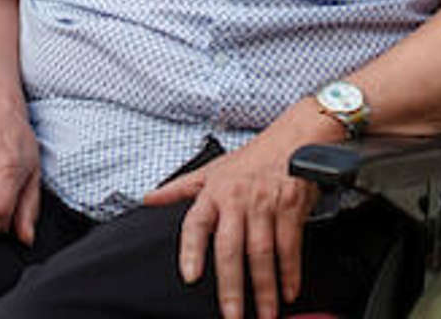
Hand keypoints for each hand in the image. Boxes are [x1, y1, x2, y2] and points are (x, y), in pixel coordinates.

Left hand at [142, 137, 316, 318]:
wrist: (292, 139)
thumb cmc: (249, 159)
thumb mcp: (210, 170)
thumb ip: (179, 189)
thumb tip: (148, 199)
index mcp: (213, 191)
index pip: (196, 222)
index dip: (191, 249)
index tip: (190, 276)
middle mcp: (237, 198)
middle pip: (230, 247)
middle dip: (231, 286)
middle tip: (232, 315)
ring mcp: (264, 204)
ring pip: (262, 253)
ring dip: (264, 288)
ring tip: (265, 314)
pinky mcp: (290, 208)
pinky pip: (289, 246)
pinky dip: (290, 273)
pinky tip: (289, 292)